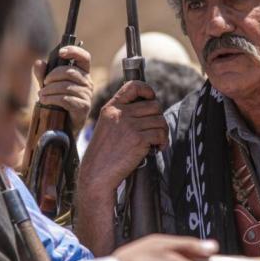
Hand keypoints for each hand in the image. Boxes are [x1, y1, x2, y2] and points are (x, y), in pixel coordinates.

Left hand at [37, 45, 93, 133]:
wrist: (64, 125)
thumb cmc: (58, 102)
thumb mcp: (49, 85)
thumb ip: (43, 74)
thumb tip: (39, 63)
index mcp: (82, 73)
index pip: (84, 57)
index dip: (74, 51)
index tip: (61, 52)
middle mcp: (87, 82)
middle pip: (69, 72)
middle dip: (52, 76)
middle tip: (44, 83)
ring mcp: (87, 95)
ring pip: (65, 86)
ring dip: (49, 90)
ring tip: (42, 95)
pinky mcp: (83, 107)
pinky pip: (65, 99)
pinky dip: (52, 99)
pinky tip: (45, 101)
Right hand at [78, 80, 166, 194]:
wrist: (97, 174)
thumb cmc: (103, 154)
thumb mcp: (107, 127)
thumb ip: (122, 115)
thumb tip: (149, 109)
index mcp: (110, 108)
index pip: (133, 86)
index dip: (147, 90)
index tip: (151, 98)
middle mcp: (120, 114)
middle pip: (154, 105)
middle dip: (158, 118)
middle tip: (156, 130)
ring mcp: (129, 126)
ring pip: (160, 120)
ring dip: (162, 131)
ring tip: (157, 141)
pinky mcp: (138, 139)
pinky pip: (160, 134)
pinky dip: (163, 141)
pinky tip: (157, 148)